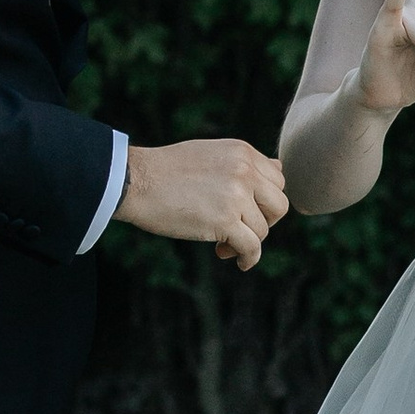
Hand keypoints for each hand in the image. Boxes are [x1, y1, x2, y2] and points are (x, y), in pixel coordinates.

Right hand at [114, 137, 289, 270]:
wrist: (135, 181)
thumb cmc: (166, 170)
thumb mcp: (212, 154)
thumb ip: (244, 163)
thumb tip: (279, 167)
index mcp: (243, 152)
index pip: (277, 179)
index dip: (265, 200)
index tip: (247, 210)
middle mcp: (245, 171)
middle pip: (278, 205)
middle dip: (264, 221)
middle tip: (241, 229)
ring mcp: (236, 195)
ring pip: (263, 230)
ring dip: (247, 241)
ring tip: (224, 245)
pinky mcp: (225, 220)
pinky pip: (252, 247)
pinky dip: (248, 258)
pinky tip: (238, 261)